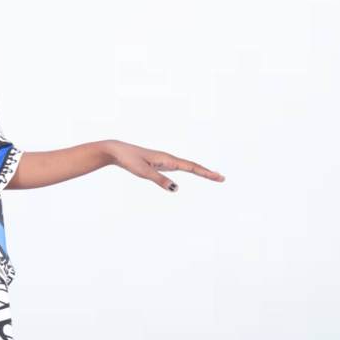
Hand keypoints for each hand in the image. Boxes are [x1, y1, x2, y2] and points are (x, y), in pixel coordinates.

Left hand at [106, 139, 224, 191]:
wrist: (118, 151)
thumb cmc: (129, 160)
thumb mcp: (143, 172)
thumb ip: (160, 180)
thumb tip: (176, 189)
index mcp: (167, 159)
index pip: (192, 167)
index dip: (206, 173)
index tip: (219, 177)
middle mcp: (169, 159)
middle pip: (193, 166)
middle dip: (208, 173)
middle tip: (222, 178)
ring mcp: (165, 161)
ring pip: (187, 166)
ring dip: (200, 171)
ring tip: (212, 175)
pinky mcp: (160, 163)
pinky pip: (179, 167)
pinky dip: (189, 170)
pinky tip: (192, 171)